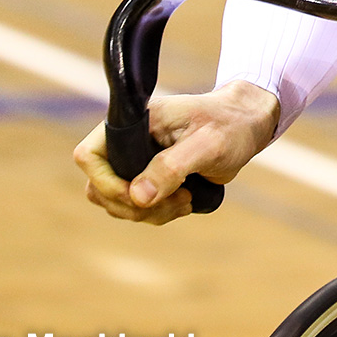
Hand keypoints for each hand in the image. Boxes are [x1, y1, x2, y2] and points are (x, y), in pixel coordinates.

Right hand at [74, 80, 278, 224]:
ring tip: (186, 201)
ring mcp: (137, 162)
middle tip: (176, 202)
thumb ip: (172, 167)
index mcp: (134, 123)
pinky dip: (157, 214)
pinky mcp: (149, 178)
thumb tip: (137, 196)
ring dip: (147, 213)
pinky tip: (185, 203)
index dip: (106, 182)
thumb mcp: (209, 144)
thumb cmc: (231, 125)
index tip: (140, 194)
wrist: (246, 126)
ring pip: (118, 202)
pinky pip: (136, 207)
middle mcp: (129, 142)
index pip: (89, 156)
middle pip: (99, 188)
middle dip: (133, 205)